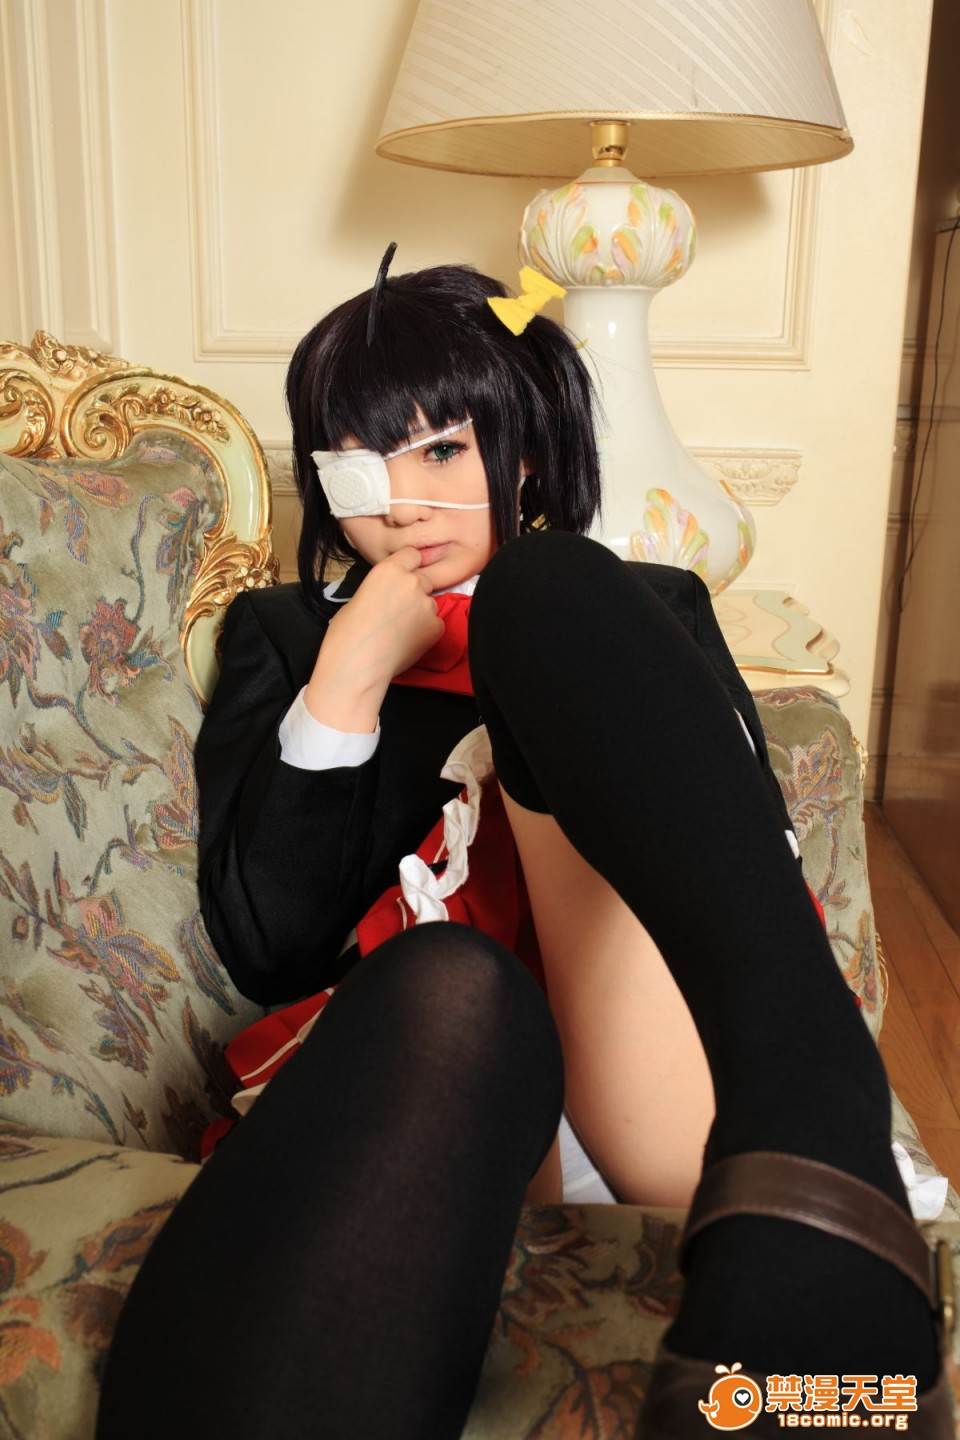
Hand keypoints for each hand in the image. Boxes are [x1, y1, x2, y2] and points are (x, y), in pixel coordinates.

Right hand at [304, 548, 444, 728]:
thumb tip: (386, 596)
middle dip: (415, 592)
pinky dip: (426, 632)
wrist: (357, 664)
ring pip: (430, 603)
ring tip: (400, 631)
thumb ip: (379, 589)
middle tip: (398, 611)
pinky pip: (436, 624)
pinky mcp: (437, 627)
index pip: (412, 554)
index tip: (402, 578)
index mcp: (389, 570)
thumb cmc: (346, 633)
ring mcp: (427, 605)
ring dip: (420, 613)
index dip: (408, 567)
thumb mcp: (358, 598)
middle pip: (423, 580)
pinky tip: (408, 642)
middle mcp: (412, 582)